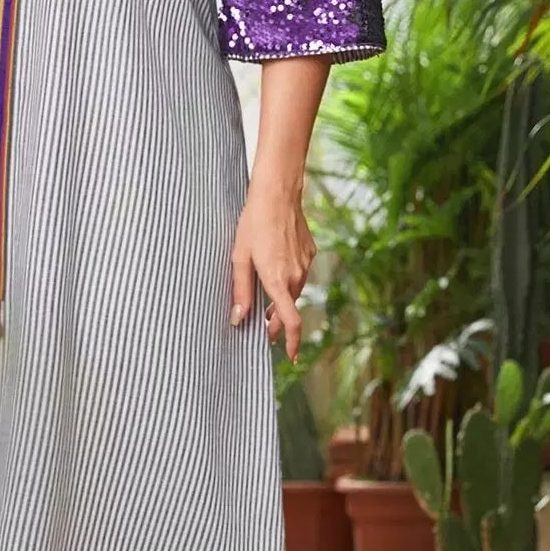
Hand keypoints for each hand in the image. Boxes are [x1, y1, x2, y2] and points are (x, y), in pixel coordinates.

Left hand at [229, 185, 316, 360]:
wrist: (278, 194)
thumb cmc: (253, 223)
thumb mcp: (239, 258)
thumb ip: (240, 291)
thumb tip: (238, 319)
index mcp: (277, 280)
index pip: (291, 321)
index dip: (292, 342)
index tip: (290, 356)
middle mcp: (296, 276)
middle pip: (289, 310)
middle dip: (278, 323)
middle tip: (265, 330)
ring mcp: (306, 264)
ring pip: (294, 292)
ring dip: (282, 301)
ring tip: (266, 302)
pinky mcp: (310, 253)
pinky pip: (300, 274)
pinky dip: (289, 279)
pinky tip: (276, 266)